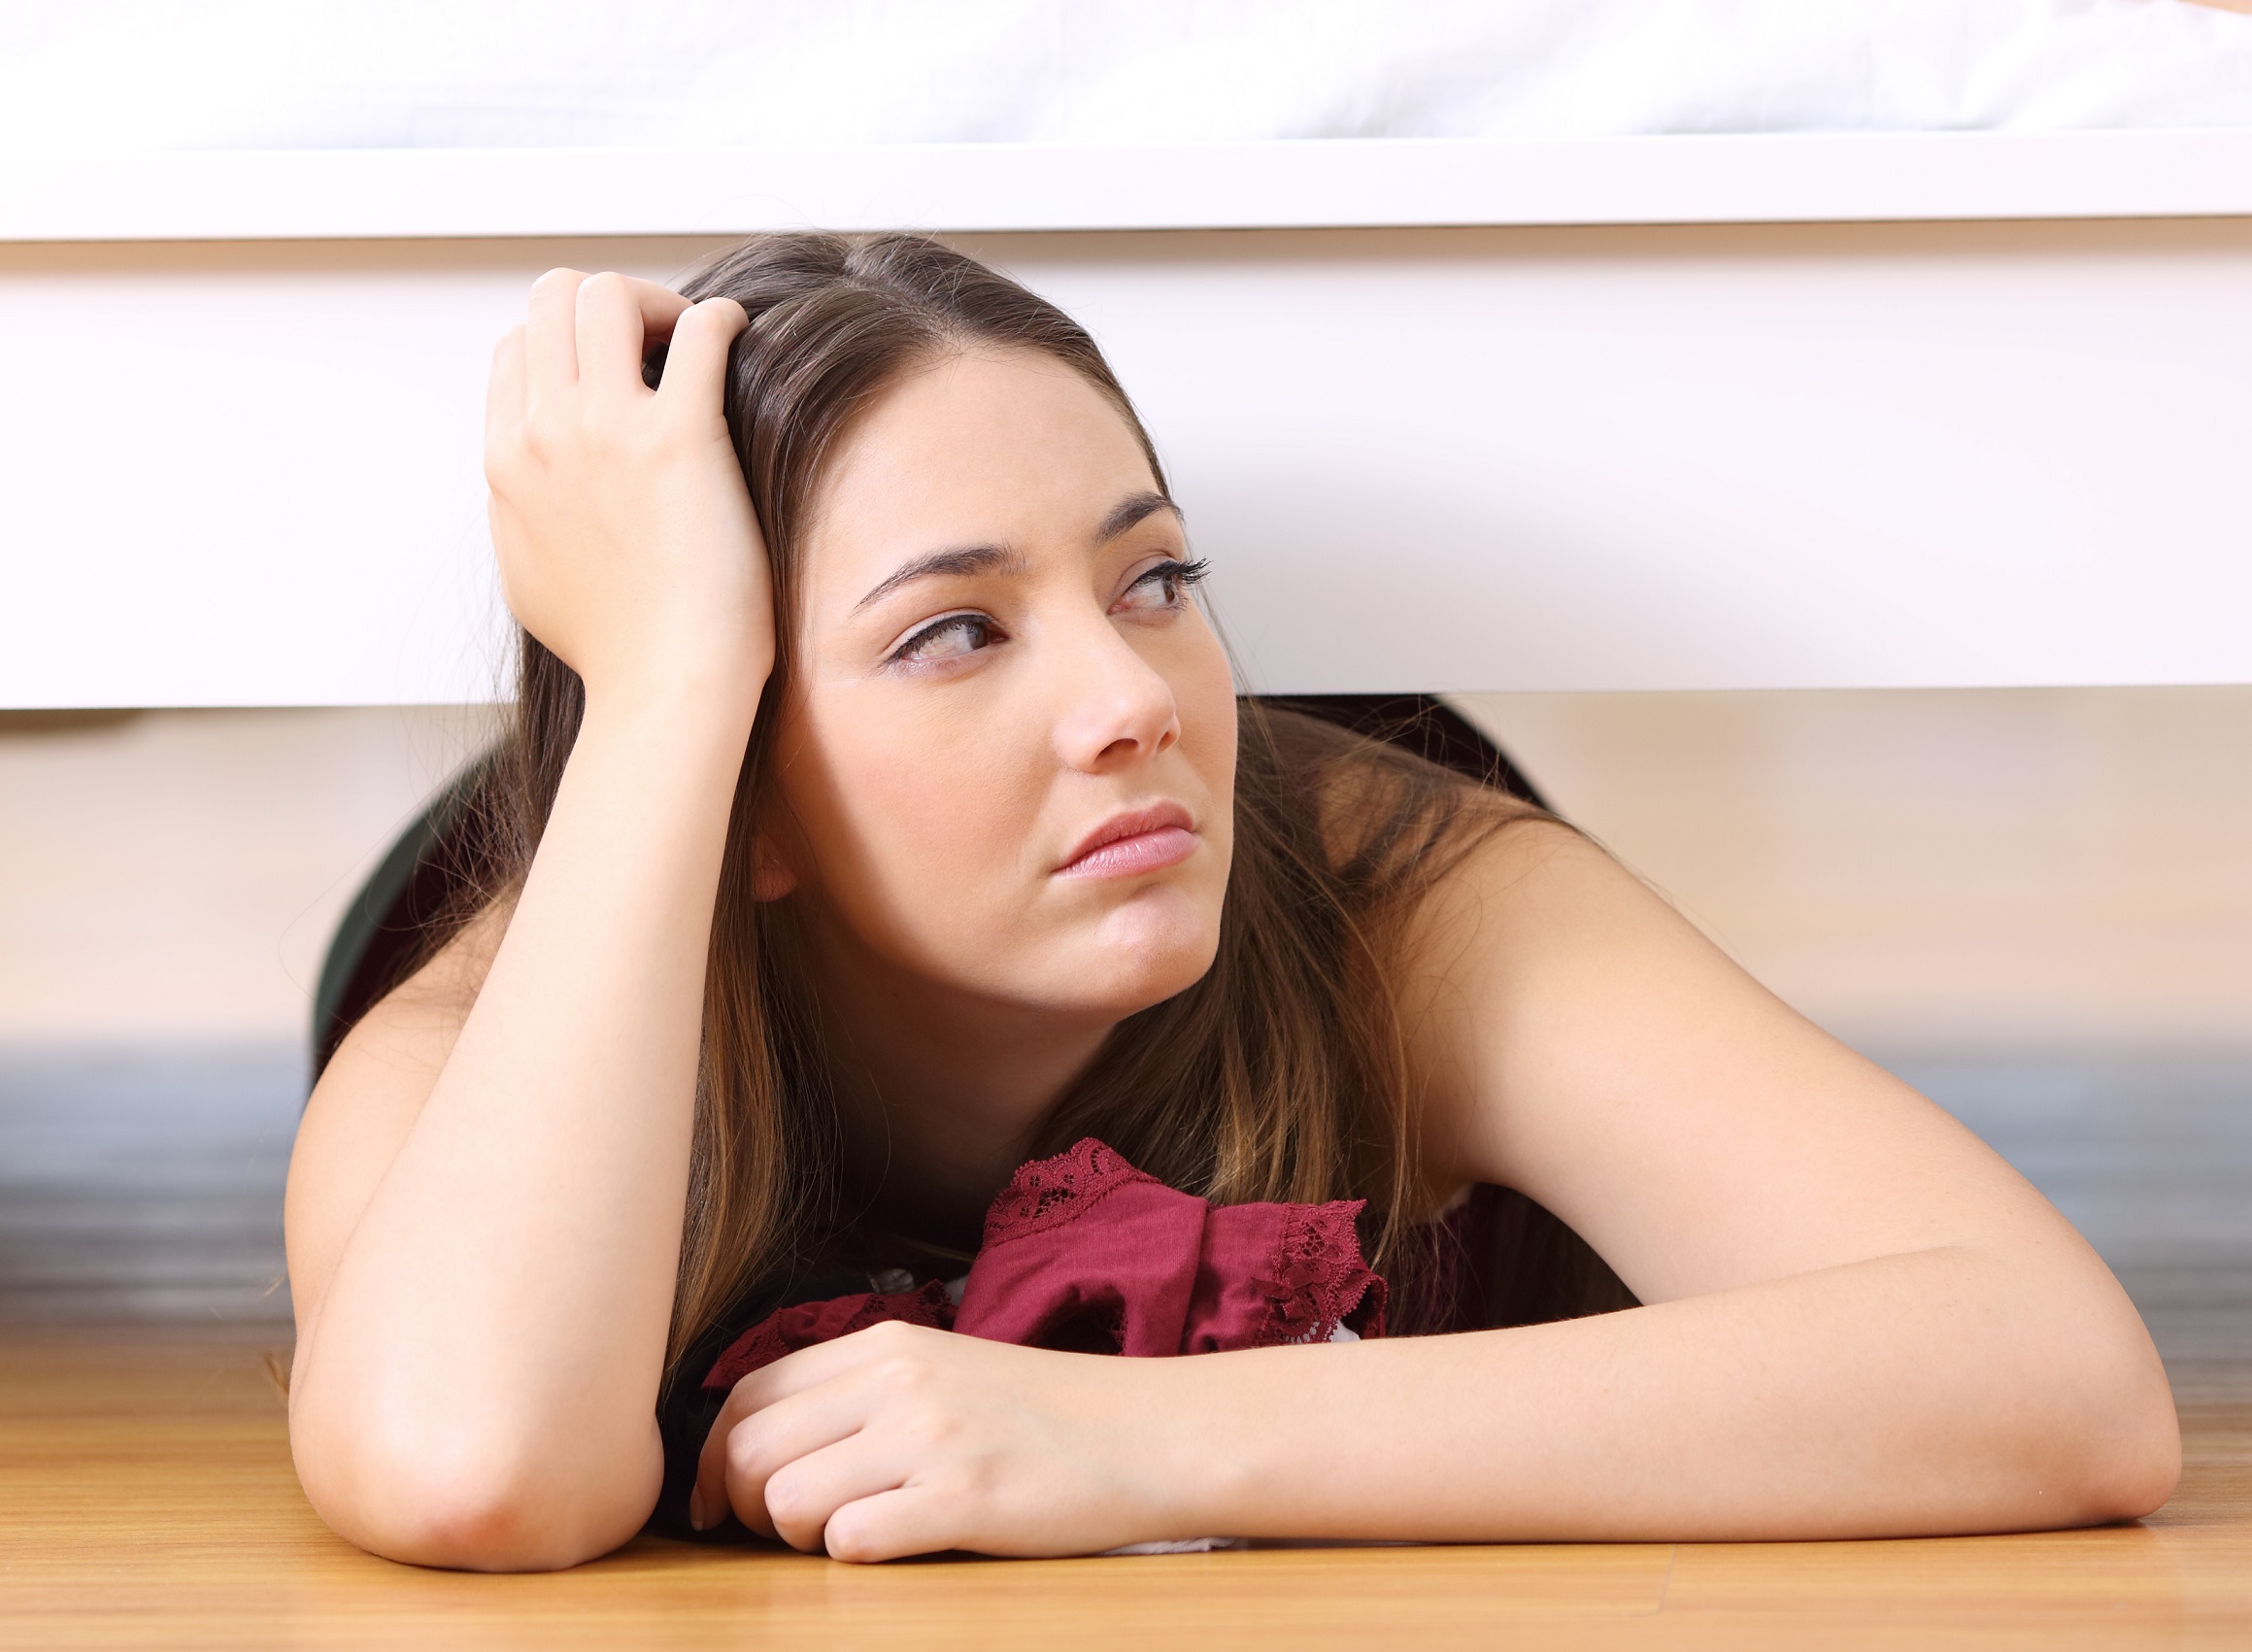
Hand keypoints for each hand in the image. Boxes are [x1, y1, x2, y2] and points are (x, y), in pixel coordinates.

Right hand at [484, 270, 767, 717]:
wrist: (666, 687)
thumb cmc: (614, 645)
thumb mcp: (526, 568)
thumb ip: (517, 504)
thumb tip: (524, 476)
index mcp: (505, 458)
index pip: (516, 345)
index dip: (571, 344)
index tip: (620, 372)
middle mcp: (543, 432)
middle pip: (553, 297)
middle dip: (608, 303)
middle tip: (658, 344)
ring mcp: (606, 431)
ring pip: (609, 292)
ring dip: (657, 301)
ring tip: (694, 339)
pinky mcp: (679, 440)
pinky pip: (699, 331)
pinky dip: (720, 318)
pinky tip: (737, 337)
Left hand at [690, 1321, 1211, 1561]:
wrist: (1155, 1435)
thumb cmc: (1047, 1416)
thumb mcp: (945, 1372)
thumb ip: (861, 1394)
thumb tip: (762, 1445)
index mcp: (885, 1346)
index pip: (747, 1394)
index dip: (715, 1458)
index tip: (723, 1504)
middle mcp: (897, 1382)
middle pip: (747, 1450)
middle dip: (744, 1507)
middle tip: (785, 1533)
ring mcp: (931, 1438)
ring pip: (784, 1499)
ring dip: (797, 1537)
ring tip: (852, 1535)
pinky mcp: (965, 1498)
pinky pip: (853, 1541)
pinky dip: (858, 1556)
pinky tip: (903, 1543)